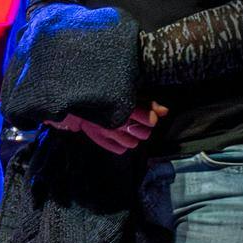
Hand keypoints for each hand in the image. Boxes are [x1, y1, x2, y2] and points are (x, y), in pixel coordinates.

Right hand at [48, 102, 169, 154]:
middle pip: (143, 134)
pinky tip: (118, 136)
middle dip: (143, 129)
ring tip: (127, 130)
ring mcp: (106, 131)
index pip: (148, 119)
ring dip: (133, 137)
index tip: (149, 117)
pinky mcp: (98, 139)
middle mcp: (115, 121)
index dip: (151, 118)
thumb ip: (148, 102)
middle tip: (137, 123)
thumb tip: (166, 111)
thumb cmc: (105, 93)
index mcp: (123, 105)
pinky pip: (120, 150)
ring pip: (133, 144)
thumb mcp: (127, 93)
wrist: (76, 97)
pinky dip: (121, 144)